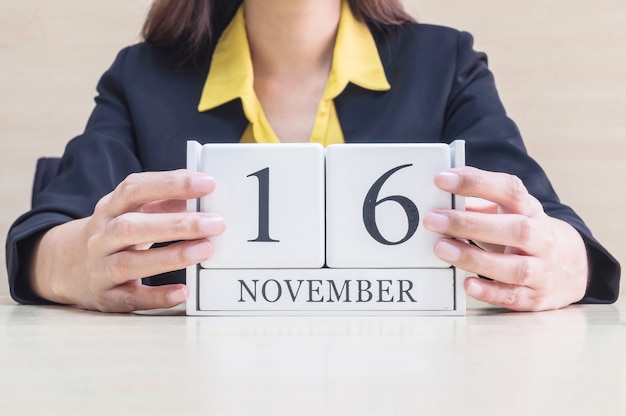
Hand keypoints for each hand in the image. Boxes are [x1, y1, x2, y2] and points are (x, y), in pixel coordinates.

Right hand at [31, 170, 224, 311]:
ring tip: (206, 249)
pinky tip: (182, 292)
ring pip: (129, 263)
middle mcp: (101, 237)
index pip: (135, 189)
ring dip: (171, 256)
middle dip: (177, 224)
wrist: (67, 267)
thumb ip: (165, 201)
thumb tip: (205, 191)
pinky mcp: (106, 297)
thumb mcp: (132, 212)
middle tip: (216, 223)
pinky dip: (156, 296)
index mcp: (110, 208)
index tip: (208, 184)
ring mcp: (100, 268)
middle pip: (131, 228)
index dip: (170, 184)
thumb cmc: (116, 234)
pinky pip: (130, 298)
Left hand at [423, 166, 587, 310]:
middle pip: (514, 229)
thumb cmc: (525, 234)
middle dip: (470, 224)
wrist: (571, 267)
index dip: (476, 182)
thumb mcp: (509, 212)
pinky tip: (468, 284)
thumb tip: (442, 199)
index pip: (509, 189)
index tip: (441, 179)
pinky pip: (513, 296)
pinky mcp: (535, 297)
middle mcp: (540, 238)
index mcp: (529, 210)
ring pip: (515, 267)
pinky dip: (490, 292)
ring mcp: (542, 269)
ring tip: (441, 249)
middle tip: (433, 220)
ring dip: (475, 258)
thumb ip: (479, 205)